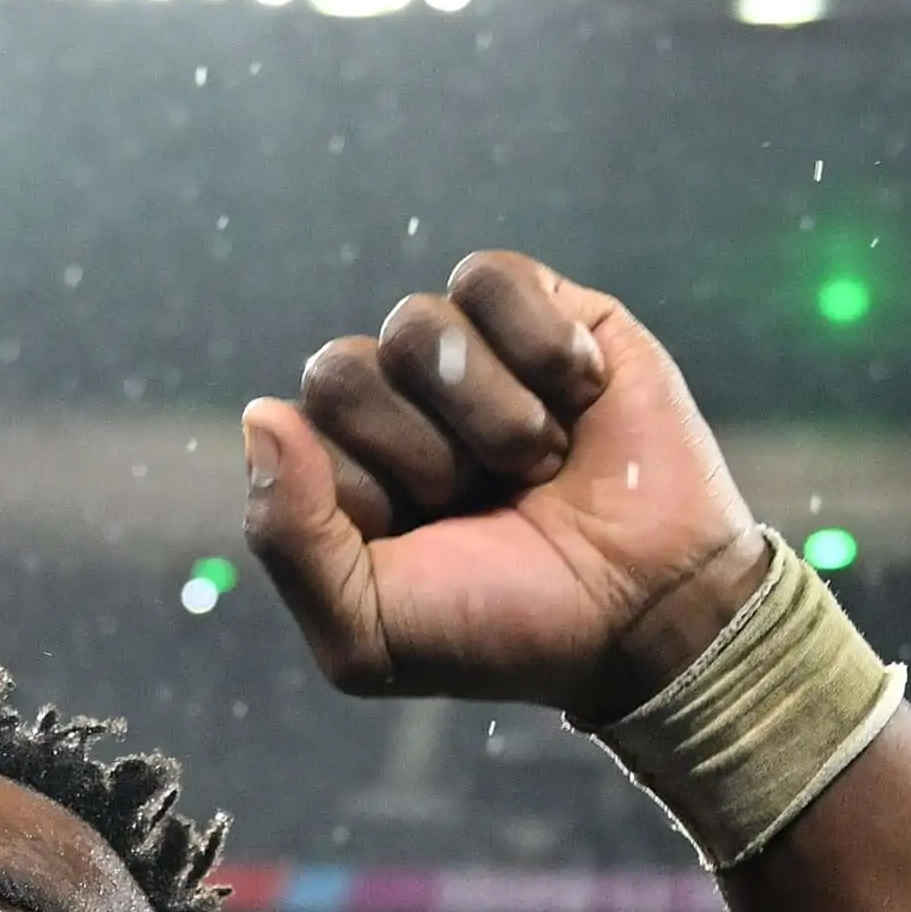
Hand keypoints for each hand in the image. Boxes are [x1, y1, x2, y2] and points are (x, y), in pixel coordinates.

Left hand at [238, 250, 774, 719]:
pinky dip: (539, 347)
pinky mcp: (550, 315)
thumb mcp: (369, 633)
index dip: (362, 488)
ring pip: (417, 322)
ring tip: (542, 463)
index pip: (296, 428)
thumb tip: (261, 413)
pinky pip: (491, 277)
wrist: (649, 615)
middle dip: (419, 452)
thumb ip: (288, 538)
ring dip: (487, 415)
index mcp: (346, 475)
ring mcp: (474, 357)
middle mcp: (400, 408)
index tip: (426, 539)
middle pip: (341, 368)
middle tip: (485, 500)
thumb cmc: (507, 631)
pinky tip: (580, 399)